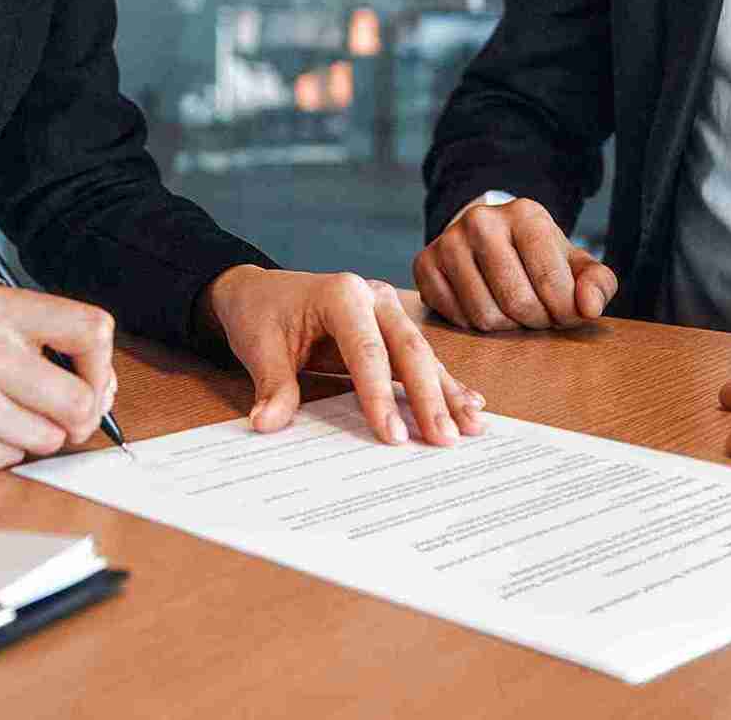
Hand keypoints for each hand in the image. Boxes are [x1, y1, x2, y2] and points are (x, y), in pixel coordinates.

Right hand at [0, 285, 114, 475]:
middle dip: (77, 420)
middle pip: (81, 401)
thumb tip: (104, 389)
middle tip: (55, 419)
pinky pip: (9, 462)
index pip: (93, 330)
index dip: (103, 366)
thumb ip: (42, 343)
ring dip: (32, 438)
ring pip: (48, 439)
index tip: (91, 382)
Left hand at [203, 265, 485, 446]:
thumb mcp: (260, 347)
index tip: (393, 436)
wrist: (259, 291)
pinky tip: (469, 404)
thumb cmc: (261, 313)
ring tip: (471, 427)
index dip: (380, 396)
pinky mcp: (392, 328)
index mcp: (341, 294)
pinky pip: (420, 359)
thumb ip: (273, 386)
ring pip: (422, 355)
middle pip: (408, 350)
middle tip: (445, 439)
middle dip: (430, 397)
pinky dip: (443, 383)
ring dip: (447, 393)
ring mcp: (387, 310)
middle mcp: (373, 297)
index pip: (367, 351)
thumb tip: (267, 423)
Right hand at [412, 197, 616, 330]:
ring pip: (484, 315)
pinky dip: (475, 324)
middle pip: (517, 302)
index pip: (551, 282)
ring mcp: (448, 241)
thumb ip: (598, 284)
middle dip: (536, 320)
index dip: (565, 312)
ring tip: (513, 310)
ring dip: (506, 326)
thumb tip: (589, 307)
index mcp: (526, 214)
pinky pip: (456, 318)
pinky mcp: (424, 264)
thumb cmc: (539, 259)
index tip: (567, 313)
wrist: (490, 240)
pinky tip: (485, 305)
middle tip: (539, 314)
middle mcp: (482, 220)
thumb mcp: (576, 265)